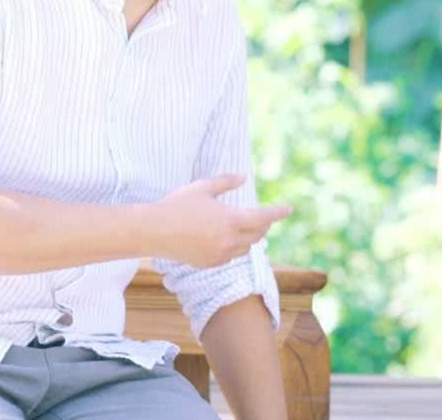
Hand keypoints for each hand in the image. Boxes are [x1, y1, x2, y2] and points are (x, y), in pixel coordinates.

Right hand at [149, 174, 292, 267]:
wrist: (152, 231)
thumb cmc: (177, 205)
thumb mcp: (202, 187)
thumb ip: (226, 181)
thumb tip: (243, 177)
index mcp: (230, 219)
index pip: (263, 217)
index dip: (277, 213)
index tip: (289, 209)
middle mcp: (228, 240)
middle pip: (257, 235)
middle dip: (263, 225)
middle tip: (264, 217)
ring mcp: (219, 255)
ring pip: (245, 248)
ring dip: (249, 238)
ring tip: (246, 227)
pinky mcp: (209, 264)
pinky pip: (230, 257)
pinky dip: (233, 248)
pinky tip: (225, 240)